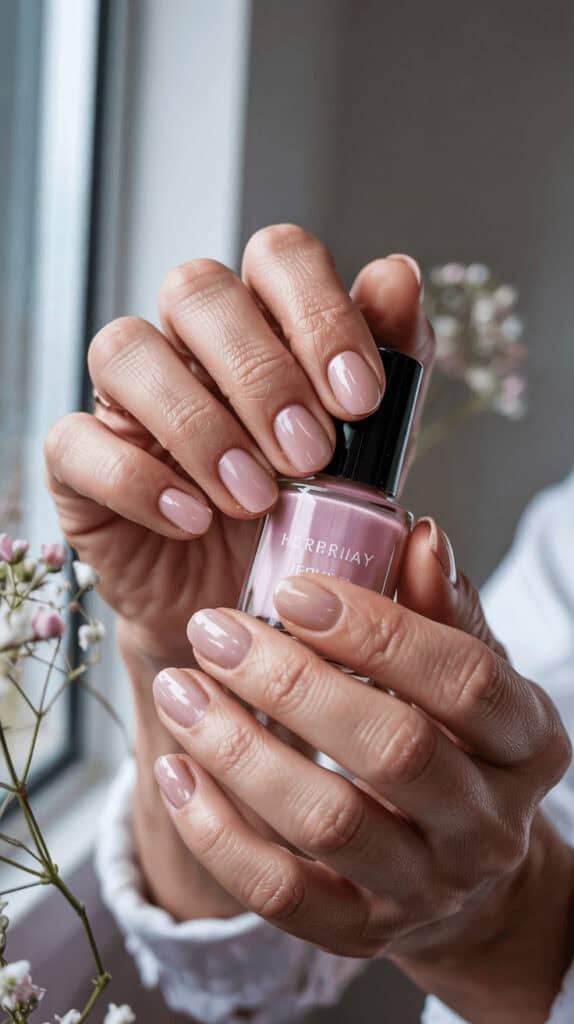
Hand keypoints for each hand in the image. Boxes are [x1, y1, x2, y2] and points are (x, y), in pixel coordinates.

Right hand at [44, 226, 429, 662]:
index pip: (277, 255)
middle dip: (262, 374)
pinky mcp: (78, 461)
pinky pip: (74, 440)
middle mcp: (186, 341)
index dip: (319, 312)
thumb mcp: (370, 446)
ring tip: (256, 498)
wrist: (251, 604)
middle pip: (196, 289)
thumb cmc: (309, 511)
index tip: (359, 398)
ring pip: (126, 349)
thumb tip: (399, 274)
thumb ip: (393, 361)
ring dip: (200, 425)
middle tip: (309, 454)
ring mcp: (124, 397)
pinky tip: (192, 521)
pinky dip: (136, 480)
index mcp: (263, 320)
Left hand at [151, 529, 573, 1022]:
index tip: (294, 590)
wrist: (466, 873)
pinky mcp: (359, 930)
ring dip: (239, 749)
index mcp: (526, 743)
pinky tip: (175, 770)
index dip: (377, 631)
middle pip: (392, 750)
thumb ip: (443, 611)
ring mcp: (424, 887)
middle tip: (218, 632)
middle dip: (292, 683)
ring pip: (326, 822)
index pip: (464, 681)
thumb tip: (421, 536)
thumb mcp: (470, 676)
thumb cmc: (460, 749)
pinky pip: (279, 892)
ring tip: (180, 688)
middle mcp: (485, 824)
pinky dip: (216, 831)